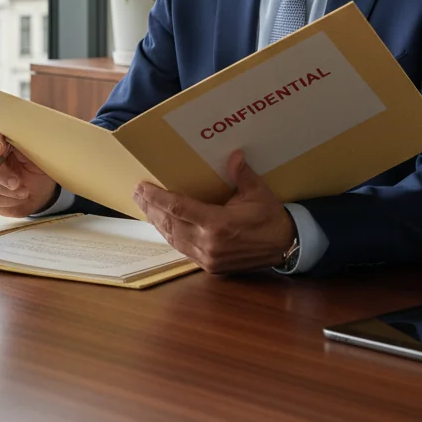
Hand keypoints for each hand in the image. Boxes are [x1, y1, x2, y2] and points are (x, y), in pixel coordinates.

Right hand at [0, 124, 58, 216]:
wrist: (40, 192)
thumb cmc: (39, 168)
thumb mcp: (39, 154)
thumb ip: (27, 144)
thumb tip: (26, 134)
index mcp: (0, 139)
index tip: (0, 149)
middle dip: (0, 173)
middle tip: (16, 182)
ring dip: (7, 190)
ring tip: (24, 192)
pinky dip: (7, 200)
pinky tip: (17, 198)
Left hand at [132, 150, 294, 273]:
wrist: (285, 247)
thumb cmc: (270, 216)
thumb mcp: (258, 192)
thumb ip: (242, 174)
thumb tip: (234, 155)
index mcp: (218, 224)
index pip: (178, 208)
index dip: (157, 198)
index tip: (142, 187)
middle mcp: (208, 243)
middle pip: (170, 224)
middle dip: (151, 208)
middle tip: (137, 193)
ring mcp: (208, 258)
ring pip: (173, 239)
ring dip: (157, 222)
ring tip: (145, 207)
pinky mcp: (210, 267)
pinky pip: (183, 249)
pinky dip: (170, 235)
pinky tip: (164, 224)